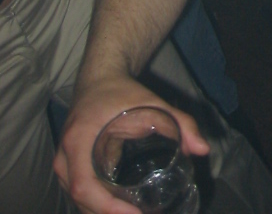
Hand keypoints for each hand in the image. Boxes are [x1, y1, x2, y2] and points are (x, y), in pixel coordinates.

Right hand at [55, 76, 208, 213]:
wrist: (99, 77)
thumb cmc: (123, 91)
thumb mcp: (153, 103)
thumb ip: (181, 123)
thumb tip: (203, 149)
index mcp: (78, 140)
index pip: (84, 186)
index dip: (107, 207)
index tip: (135, 212)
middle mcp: (64, 155)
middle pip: (79, 199)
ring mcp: (62, 162)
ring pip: (77, 199)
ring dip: (102, 212)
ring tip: (134, 212)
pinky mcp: (67, 165)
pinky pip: (77, 192)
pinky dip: (96, 204)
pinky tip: (120, 207)